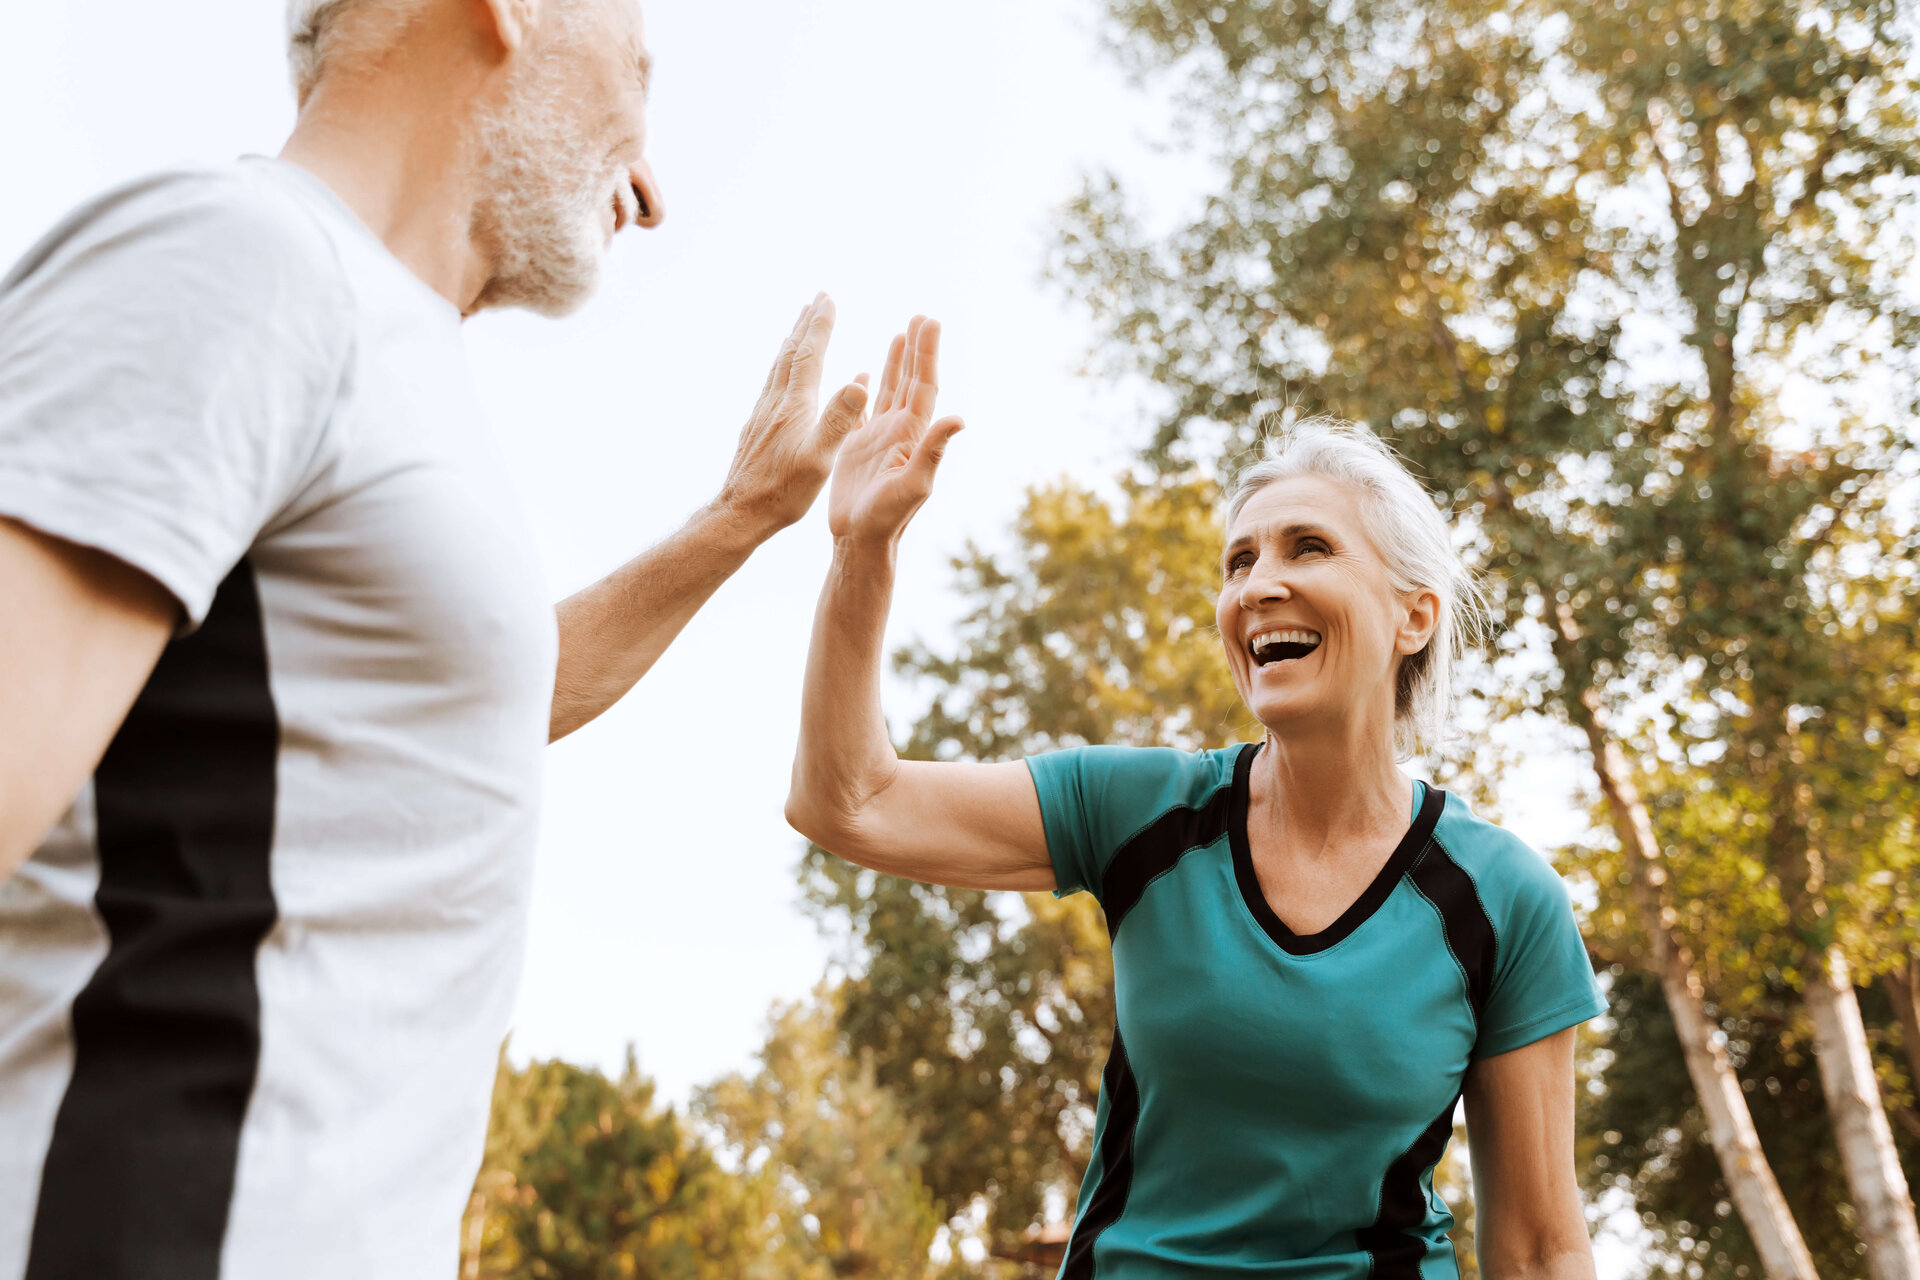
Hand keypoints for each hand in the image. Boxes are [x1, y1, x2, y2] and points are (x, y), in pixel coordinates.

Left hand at [712, 294, 868, 540]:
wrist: (741, 512)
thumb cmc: (784, 491)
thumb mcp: (820, 459)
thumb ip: (839, 420)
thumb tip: (858, 381)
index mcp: (794, 406)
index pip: (809, 355)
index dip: (819, 325)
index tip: (828, 299)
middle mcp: (775, 403)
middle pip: (791, 353)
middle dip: (806, 324)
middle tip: (817, 299)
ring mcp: (762, 414)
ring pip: (778, 367)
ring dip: (792, 342)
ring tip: (800, 326)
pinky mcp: (755, 427)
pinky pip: (771, 385)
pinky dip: (781, 366)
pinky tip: (782, 374)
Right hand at [827, 316, 964, 548]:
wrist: (861, 541)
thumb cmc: (888, 517)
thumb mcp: (914, 484)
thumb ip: (933, 450)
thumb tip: (960, 419)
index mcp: (913, 434)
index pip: (923, 385)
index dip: (927, 353)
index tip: (929, 322)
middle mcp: (900, 432)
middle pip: (911, 381)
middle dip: (916, 349)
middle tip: (920, 317)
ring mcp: (879, 438)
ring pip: (890, 391)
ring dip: (896, 363)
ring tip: (900, 334)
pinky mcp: (857, 448)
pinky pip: (862, 411)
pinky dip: (864, 390)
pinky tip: (864, 374)